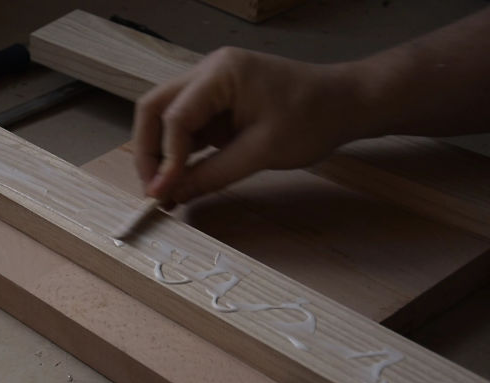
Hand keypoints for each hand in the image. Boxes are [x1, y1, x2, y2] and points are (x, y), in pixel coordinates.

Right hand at [132, 47, 365, 203]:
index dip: (163, 158)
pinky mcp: (217, 104)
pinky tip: (180, 180)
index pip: (174, 116)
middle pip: (154, 108)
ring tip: (163, 190)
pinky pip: (186, 127)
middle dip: (147, 151)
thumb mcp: (261, 152)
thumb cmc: (313, 119)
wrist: (348, 103)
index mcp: (220, 73)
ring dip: (160, 154)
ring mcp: (210, 87)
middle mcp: (207, 73)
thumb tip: (172, 196)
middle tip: (152, 189)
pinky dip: (179, 154)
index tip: (162, 193)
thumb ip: (212, 174)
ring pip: (165, 118)